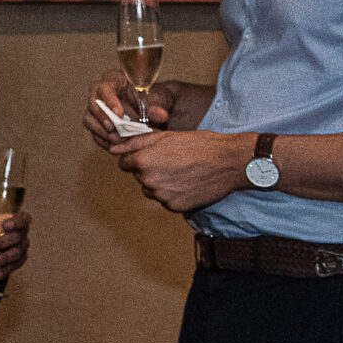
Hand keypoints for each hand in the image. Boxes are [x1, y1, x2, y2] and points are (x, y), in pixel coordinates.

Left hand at [0, 211, 30, 284]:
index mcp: (19, 221)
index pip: (22, 220)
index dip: (15, 223)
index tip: (5, 225)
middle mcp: (22, 234)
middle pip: (17, 238)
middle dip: (3, 242)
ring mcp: (22, 248)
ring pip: (16, 253)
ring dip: (4, 258)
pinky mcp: (18, 260)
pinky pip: (14, 266)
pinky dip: (5, 270)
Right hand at [85, 66, 178, 144]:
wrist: (149, 105)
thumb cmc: (149, 96)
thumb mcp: (155, 98)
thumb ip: (156, 107)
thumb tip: (161, 116)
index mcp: (112, 80)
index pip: (105, 88)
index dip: (110, 101)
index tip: (119, 114)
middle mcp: (99, 94)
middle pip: (92, 105)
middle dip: (102, 119)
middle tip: (114, 129)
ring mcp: (95, 109)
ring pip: (89, 120)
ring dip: (100, 132)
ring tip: (116, 140)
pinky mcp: (96, 123)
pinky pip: (93, 132)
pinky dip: (103, 141)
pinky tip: (114, 146)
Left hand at [110, 128, 250, 213]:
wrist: (229, 162)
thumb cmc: (199, 145)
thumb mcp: (166, 137)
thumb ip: (135, 143)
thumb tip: (113, 148)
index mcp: (142, 161)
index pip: (124, 163)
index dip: (138, 158)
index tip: (152, 156)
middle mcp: (148, 180)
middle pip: (139, 176)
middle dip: (150, 169)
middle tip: (173, 161)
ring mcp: (161, 195)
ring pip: (151, 189)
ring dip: (161, 183)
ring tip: (182, 172)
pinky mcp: (174, 206)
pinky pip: (165, 200)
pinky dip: (173, 193)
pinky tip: (188, 183)